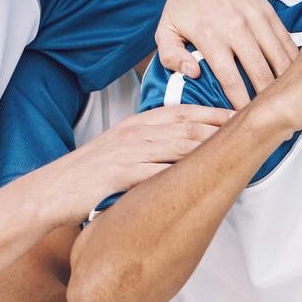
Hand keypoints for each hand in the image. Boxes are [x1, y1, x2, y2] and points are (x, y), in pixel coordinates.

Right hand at [38, 103, 230, 224]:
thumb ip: (149, 142)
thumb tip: (182, 146)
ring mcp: (127, 153)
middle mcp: (134, 133)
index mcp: (136, 124)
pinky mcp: (119, 175)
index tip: (240, 114)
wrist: (50, 190)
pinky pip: (156, 171)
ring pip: (177, 144)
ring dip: (209, 146)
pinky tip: (202, 177)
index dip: (213, 111)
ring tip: (237, 149)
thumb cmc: (87, 173)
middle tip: (251, 128)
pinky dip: (181, 173)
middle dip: (221, 125)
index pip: (182, 111)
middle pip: (186, 124)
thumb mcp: (120, 147)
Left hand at [157, 0, 299, 106]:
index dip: (240, 104)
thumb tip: (192, 74)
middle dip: (267, 99)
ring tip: (289, 102)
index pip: (230, 79)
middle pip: (260, 72)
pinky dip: (293, 60)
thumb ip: (170, 55)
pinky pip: (285, 40)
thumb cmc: (183, 2)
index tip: (245, 121)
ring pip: (278, 57)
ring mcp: (255, 18)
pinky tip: (297, 76)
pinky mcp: (268, 11)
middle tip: (274, 118)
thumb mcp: (165, 28)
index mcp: (210, 36)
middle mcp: (235, 27)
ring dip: (285, 82)